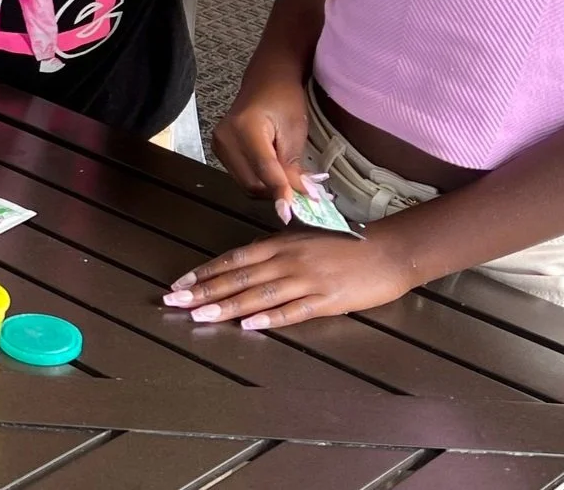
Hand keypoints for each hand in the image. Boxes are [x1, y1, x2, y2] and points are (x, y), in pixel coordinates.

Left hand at [162, 227, 413, 328]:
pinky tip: (249, 325)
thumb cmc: (345, 243)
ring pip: (259, 294)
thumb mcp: (305, 238)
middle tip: (175, 303)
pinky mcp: (326, 301)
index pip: (235, 257)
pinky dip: (269, 318)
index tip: (180, 283)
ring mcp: (307, 280)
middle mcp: (289, 260)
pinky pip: (293, 311)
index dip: (206, 271)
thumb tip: (246, 261)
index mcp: (282, 243)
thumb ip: (276, 249)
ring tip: (200, 317)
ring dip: (227, 307)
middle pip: (239, 277)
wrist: (388, 251)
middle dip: (204, 291)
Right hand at [212, 78, 310, 207]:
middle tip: (300, 191)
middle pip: (252, 182)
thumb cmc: (284, 99)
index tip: (291, 212)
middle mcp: (226, 138)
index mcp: (245, 127)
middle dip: (276, 191)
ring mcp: (219, 144)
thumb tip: (299, 196)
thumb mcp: (295, 130)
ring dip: (268, 187)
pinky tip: (272, 170)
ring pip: (246, 184)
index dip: (280, 191)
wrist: (267, 80)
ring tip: (287, 176)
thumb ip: (293, 165)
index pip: (264, 169)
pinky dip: (260, 180)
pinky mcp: (220, 150)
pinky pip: (242, 177)